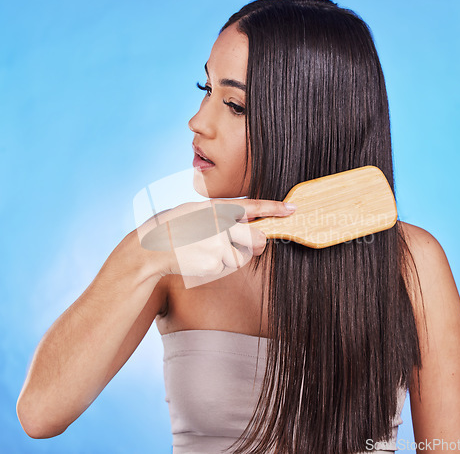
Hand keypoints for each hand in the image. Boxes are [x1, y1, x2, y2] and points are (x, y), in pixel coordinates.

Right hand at [137, 198, 295, 278]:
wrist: (151, 247)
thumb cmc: (175, 225)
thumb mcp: (199, 211)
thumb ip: (225, 214)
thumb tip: (251, 221)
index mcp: (217, 208)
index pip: (254, 207)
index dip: (275, 208)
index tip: (292, 209)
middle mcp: (221, 226)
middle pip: (257, 240)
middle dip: (253, 243)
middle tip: (232, 241)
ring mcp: (218, 247)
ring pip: (240, 257)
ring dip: (229, 255)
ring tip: (204, 248)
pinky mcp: (214, 265)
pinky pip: (225, 268)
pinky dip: (216, 265)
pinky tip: (199, 258)